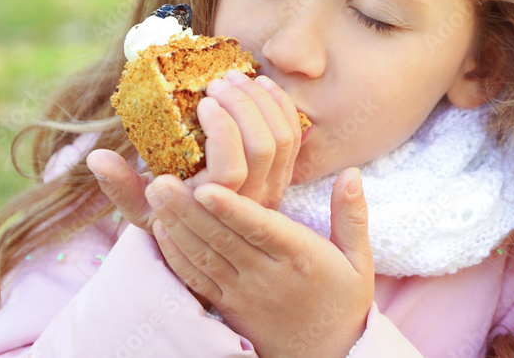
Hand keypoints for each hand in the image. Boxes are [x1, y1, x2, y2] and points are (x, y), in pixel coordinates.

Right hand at [86, 69, 300, 229]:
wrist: (212, 237)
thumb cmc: (173, 219)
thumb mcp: (143, 209)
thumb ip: (120, 186)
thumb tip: (96, 157)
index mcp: (217, 208)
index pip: (233, 168)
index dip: (224, 130)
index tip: (202, 102)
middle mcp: (253, 200)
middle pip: (264, 146)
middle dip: (242, 106)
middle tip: (217, 82)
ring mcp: (274, 186)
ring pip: (282, 138)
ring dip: (261, 101)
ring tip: (234, 78)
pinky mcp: (284, 171)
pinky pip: (294, 136)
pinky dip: (282, 105)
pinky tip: (262, 84)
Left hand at [145, 168, 373, 357]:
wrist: (328, 357)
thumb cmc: (343, 300)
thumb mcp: (359, 259)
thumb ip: (352, 215)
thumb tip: (352, 173)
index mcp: (300, 258)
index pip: (261, 230)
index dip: (232, 209)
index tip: (206, 187)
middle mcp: (268, 276)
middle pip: (223, 240)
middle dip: (189, 209)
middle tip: (161, 180)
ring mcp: (244, 293)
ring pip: (205, 257)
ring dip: (177, 226)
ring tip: (155, 195)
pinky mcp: (228, 307)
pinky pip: (197, 280)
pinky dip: (177, 255)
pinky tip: (161, 229)